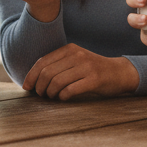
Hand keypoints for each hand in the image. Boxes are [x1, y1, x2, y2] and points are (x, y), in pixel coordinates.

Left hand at [22, 43, 138, 99]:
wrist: (119, 72)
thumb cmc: (92, 70)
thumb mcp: (75, 61)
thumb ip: (58, 65)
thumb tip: (33, 79)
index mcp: (69, 49)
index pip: (43, 62)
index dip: (31, 75)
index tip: (27, 87)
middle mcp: (77, 55)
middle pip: (47, 72)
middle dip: (40, 86)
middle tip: (41, 95)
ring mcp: (86, 66)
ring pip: (57, 81)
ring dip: (50, 93)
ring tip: (52, 97)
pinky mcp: (94, 79)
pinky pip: (70, 89)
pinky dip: (63, 96)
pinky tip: (63, 98)